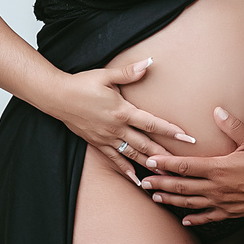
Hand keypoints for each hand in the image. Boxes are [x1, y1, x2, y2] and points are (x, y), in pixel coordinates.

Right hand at [55, 59, 195, 182]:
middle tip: (182, 165)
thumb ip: (129, 72)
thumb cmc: (81, 84)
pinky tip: (137, 180)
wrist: (57, 97)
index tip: (187, 138)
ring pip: (132, 155)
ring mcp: (106, 138)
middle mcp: (116, 128)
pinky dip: (126, 170)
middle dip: (165, 154)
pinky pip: (114, 160)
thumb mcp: (106, 75)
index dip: (171, 131)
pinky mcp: (97, 143)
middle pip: (146, 144)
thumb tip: (149, 62)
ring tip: (165, 175)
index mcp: (122, 111)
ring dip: (149, 165)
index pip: (152, 123)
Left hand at [140, 106, 243, 224]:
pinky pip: (208, 218)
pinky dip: (195, 219)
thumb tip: (218, 110)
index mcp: (218, 168)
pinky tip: (185, 221)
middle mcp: (215, 187)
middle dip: (160, 184)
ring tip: (156, 199)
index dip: (165, 164)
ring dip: (171, 201)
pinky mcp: (230, 212)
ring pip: (190, 203)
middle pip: (181, 186)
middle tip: (143, 183)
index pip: (184, 166)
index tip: (150, 162)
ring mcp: (221, 202)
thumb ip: (233, 126)